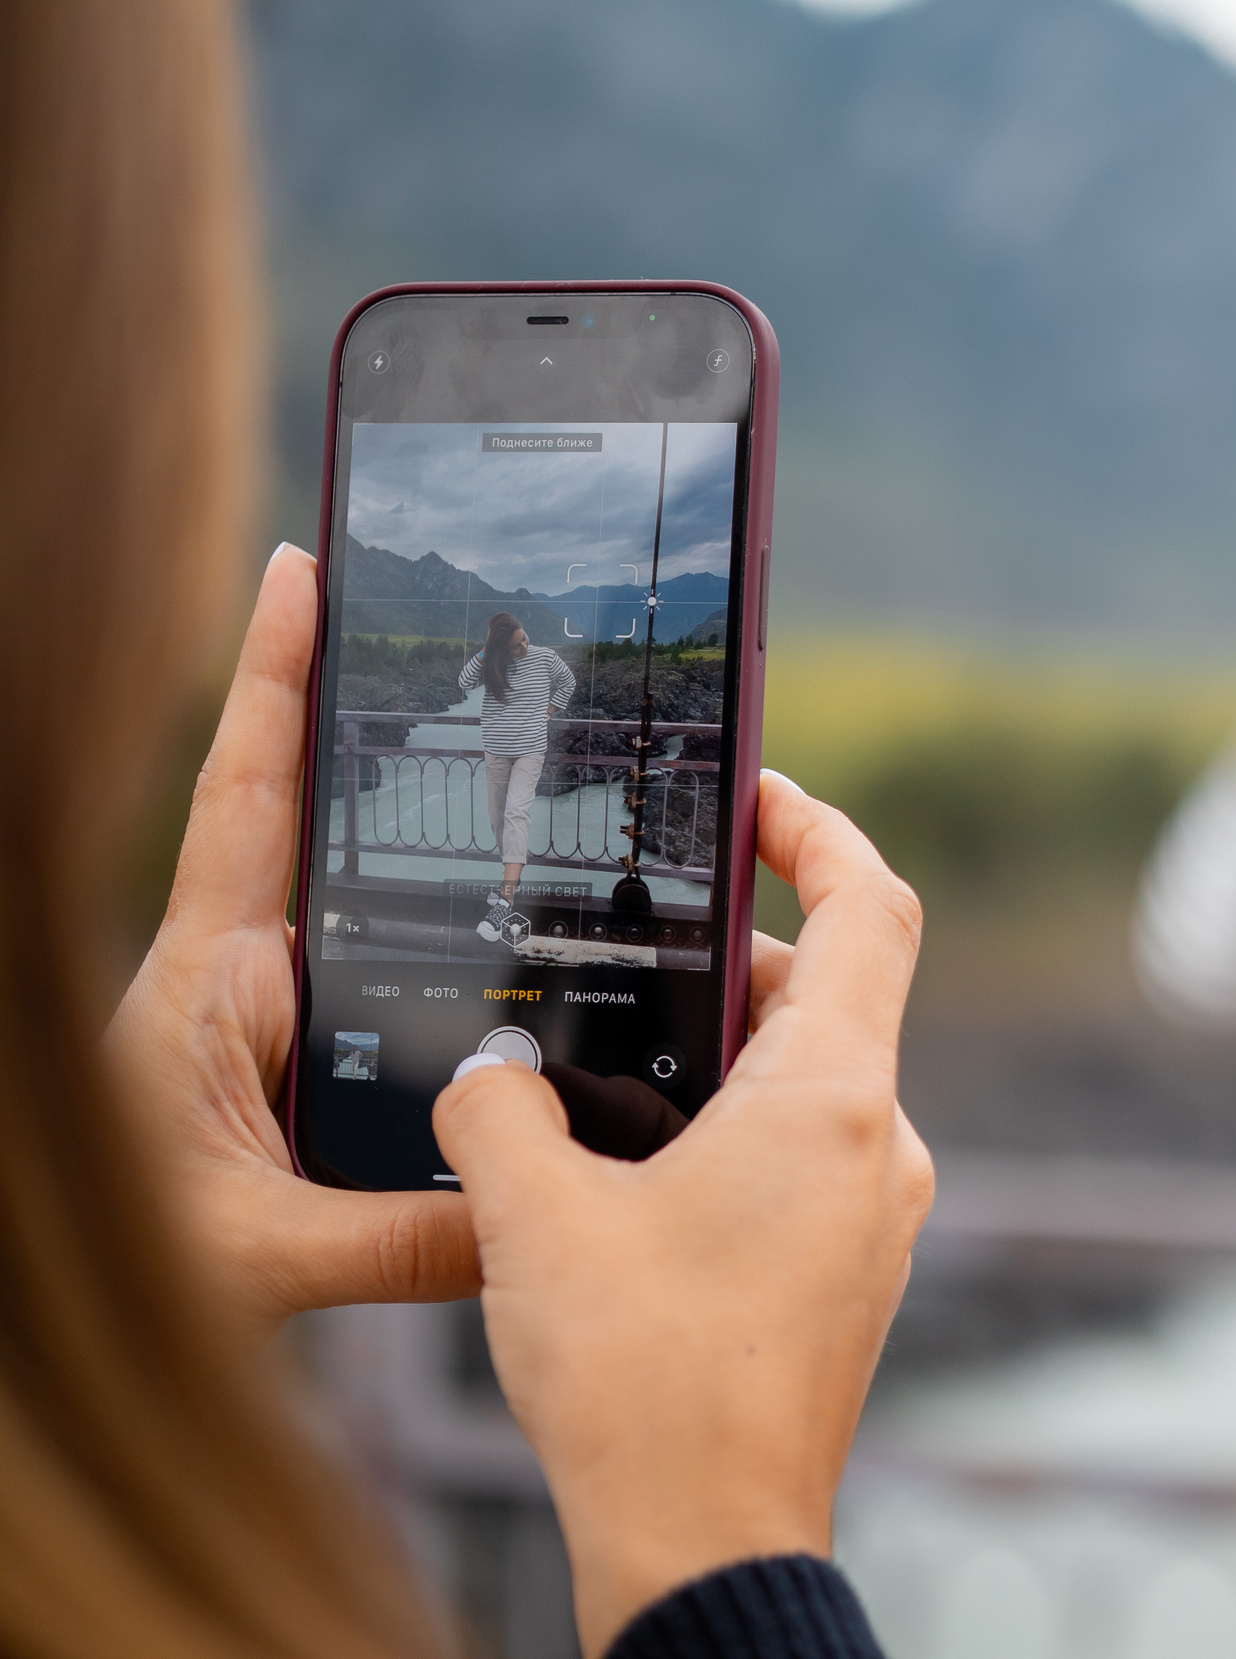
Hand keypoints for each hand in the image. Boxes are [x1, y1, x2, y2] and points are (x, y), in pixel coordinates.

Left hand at [108, 545, 477, 1344]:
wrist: (47, 1316)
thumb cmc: (107, 1263)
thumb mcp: (253, 1257)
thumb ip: (396, 1240)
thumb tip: (537, 1216)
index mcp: (208, 979)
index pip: (245, 797)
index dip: (272, 678)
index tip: (300, 568)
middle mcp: (238, 972)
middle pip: (300, 807)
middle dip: (356, 704)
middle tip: (444, 615)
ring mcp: (267, 1009)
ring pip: (347, 885)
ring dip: (408, 813)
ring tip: (504, 741)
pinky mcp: (294, 1057)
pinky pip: (378, 963)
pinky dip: (431, 918)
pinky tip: (505, 920)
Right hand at [434, 772, 935, 1655]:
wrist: (707, 1551)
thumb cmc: (644, 1386)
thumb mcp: (533, 1220)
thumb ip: (496, 1114)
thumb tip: (484, 1081)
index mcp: (837, 1101)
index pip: (872, 908)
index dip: (820, 829)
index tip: (759, 797)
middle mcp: (886, 1148)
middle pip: (832, 995)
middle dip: (730, 958)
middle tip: (627, 949)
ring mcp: (879, 1219)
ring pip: (816, 1084)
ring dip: (723, 1054)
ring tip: (603, 1064)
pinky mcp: (851, 1277)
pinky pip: (809, 1160)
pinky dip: (737, 1130)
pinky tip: (632, 1172)